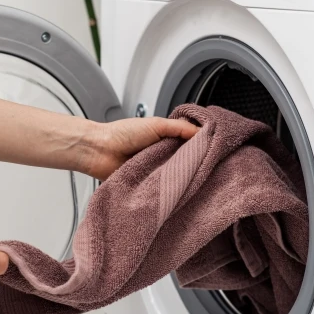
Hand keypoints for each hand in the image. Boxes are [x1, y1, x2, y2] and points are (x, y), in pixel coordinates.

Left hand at [83, 117, 198, 180]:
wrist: (98, 151)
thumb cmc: (121, 134)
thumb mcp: (156, 124)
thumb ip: (179, 128)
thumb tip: (203, 132)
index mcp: (165, 140)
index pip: (189, 145)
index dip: (201, 148)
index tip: (215, 150)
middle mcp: (161, 156)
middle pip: (185, 163)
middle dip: (193, 165)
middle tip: (207, 167)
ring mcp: (155, 171)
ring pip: (175, 177)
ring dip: (180, 177)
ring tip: (192, 178)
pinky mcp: (147, 186)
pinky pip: (161, 189)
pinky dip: (167, 188)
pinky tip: (175, 188)